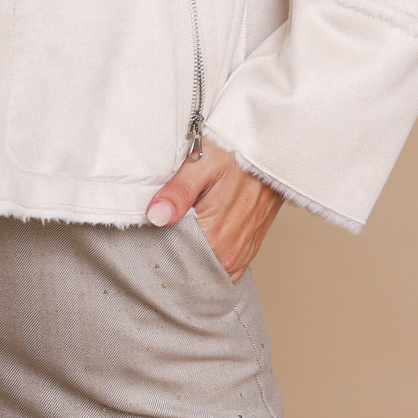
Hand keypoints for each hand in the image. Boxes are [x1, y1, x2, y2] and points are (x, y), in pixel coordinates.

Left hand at [144, 141, 283, 281]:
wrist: (269, 149)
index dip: (158, 247)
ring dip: (191, 255)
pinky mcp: (249, 248)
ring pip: (206, 268)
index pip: (175, 260)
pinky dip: (208, 257)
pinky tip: (198, 239)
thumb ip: (178, 192)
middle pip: (190, 267)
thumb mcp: (202, 163)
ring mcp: (242, 254)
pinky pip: (223, 267)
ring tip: (179, 232)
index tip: (148, 234)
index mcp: (215, 238)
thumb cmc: (235, 153)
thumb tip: (156, 216)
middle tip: (160, 230)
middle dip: (173, 254)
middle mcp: (230, 254)